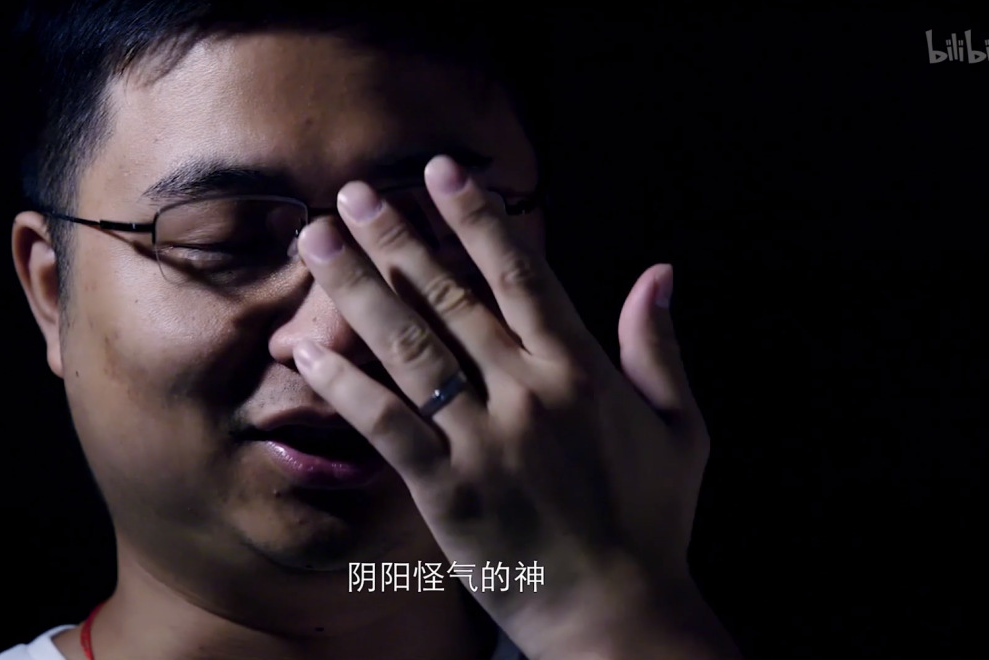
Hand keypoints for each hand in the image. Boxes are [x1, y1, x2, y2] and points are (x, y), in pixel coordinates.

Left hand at [292, 156, 735, 658]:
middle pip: (450, 296)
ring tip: (316, 244)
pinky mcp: (446, 488)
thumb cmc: (652, 520)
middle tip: (352, 193)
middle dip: (397, 237)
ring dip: (356, 289)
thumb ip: (659, 346)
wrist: (619, 613)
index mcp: (582, 369)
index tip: (442, 172)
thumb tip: (659, 272)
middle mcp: (528, 391)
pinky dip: (344, 385)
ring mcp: (483, 438)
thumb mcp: (681, 428)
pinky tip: (307, 351)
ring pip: (408, 346)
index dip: (477, 217)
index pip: (521, 274)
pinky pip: (385, 424)